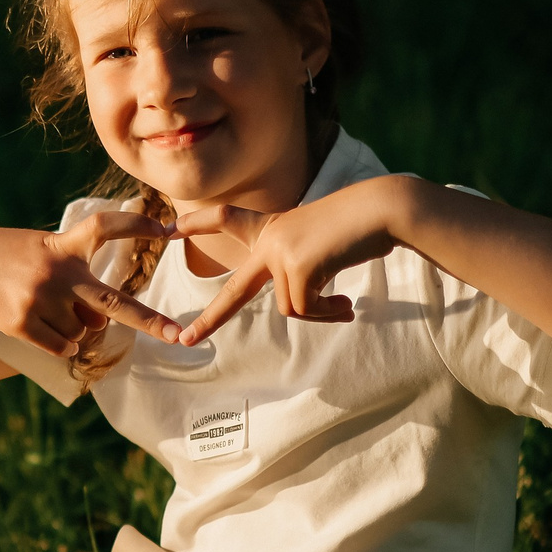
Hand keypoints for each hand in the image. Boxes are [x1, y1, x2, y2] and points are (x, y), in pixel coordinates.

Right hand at [0, 211, 182, 357]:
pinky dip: (58, 342)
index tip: (165, 230)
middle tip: (178, 336)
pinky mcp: (20, 324)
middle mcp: (56, 273)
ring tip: (40, 308)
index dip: (137, 227)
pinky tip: (34, 325)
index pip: (105, 228)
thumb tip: (96, 327)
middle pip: (113, 303)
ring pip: (81, 331)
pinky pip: (60, 346)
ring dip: (72, 328)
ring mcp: (39, 300)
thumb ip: (73, 279)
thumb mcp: (37, 252)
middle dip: (149, 320)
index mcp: (61, 245)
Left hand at [174, 177, 411, 345]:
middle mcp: (269, 239)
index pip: (226, 219)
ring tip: (343, 305)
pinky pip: (306, 310)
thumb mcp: (319, 248)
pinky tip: (346, 304)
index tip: (167, 231)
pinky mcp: (296, 267)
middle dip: (211, 320)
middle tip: (186, 341)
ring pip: (289, 308)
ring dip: (318, 313)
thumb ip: (298, 271)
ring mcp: (280, 253)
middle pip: (235, 290)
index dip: (197, 224)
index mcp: (271, 228)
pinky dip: (326, 313)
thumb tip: (297, 308)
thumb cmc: (359, 227)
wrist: (384, 210)